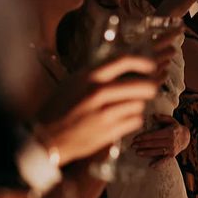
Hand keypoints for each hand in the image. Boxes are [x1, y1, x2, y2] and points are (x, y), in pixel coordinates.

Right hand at [35, 55, 157, 165]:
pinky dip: (132, 120)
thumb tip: (121, 65)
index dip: (142, 62)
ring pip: (139, 104)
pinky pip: (134, 121)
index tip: (150, 66)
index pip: (124, 61)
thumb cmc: (58, 108)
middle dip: (149, 87)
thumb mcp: (73, 82)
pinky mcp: (109, 132)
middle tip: (150, 89)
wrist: (46, 137)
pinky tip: (122, 120)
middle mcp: (98, 92)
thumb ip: (95, 73)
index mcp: (88, 76)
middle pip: (141, 85)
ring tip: (126, 107)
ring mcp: (104, 113)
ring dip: (137, 105)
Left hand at [130, 115, 189, 167]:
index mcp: (170, 132)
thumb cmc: (175, 127)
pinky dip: (158, 163)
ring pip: (157, 152)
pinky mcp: (172, 155)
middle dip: (142, 145)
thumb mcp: (171, 120)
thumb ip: (162, 117)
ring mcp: (172, 149)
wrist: (186, 137)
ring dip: (146, 153)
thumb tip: (153, 115)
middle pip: (154, 144)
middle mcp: (171, 141)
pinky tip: (150, 165)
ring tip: (137, 153)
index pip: (154, 135)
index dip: (144, 137)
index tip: (135, 138)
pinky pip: (164, 160)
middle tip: (133, 146)